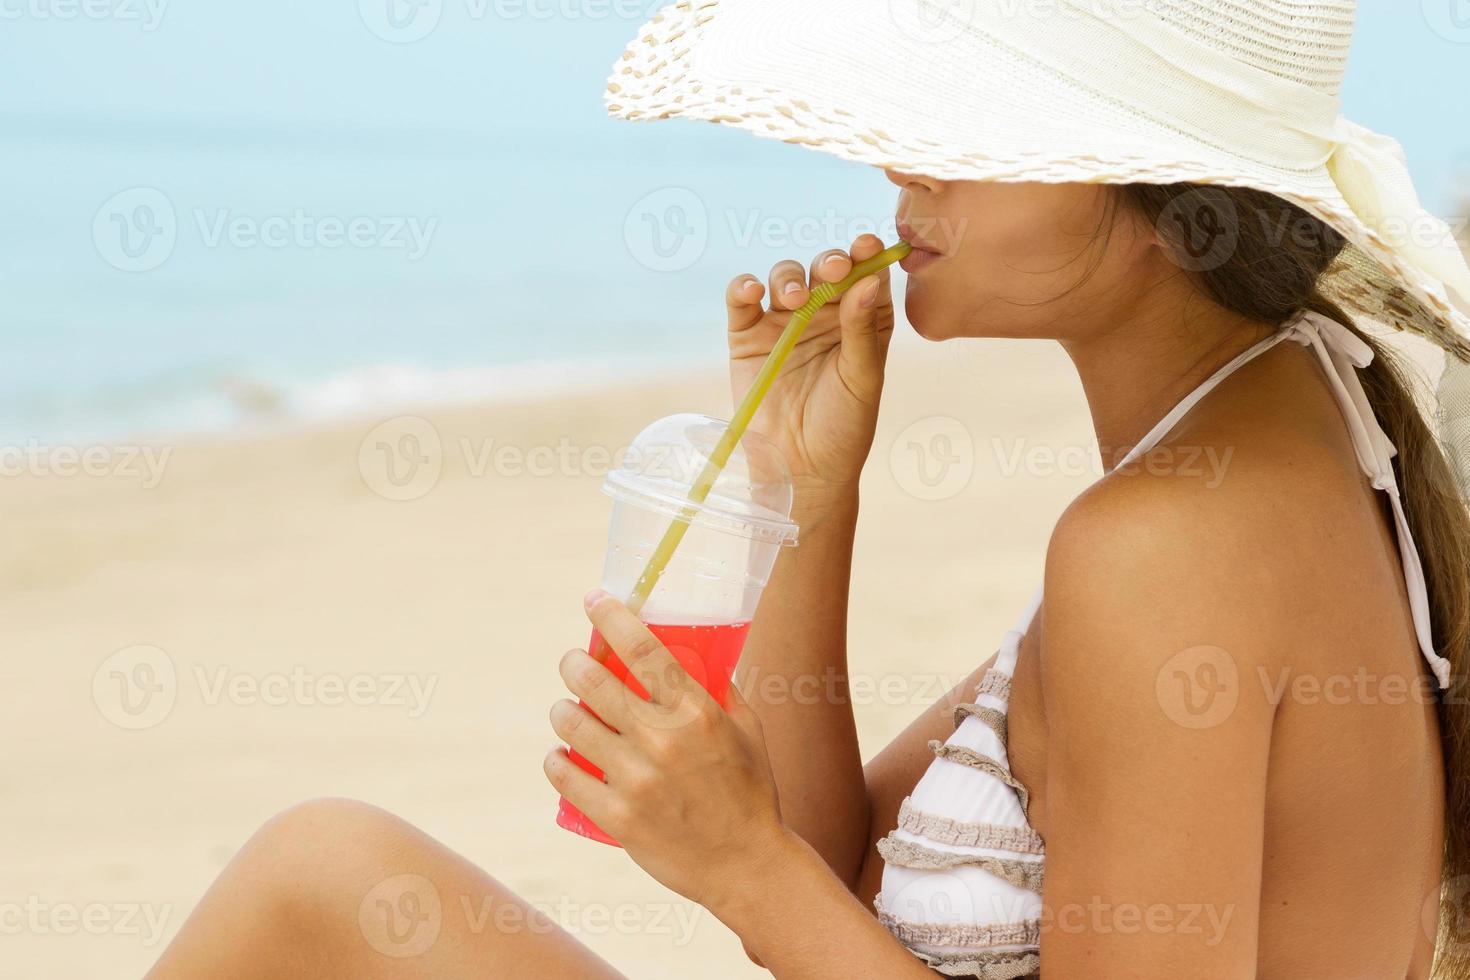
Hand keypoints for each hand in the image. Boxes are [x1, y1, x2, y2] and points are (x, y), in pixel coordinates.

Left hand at [544, 591, 790, 912]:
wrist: (747, 865)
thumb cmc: (751, 792)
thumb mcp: (750, 730)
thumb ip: (722, 688)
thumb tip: (696, 650)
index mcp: (697, 711)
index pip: (642, 648)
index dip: (611, 616)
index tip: (593, 598)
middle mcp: (663, 739)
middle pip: (592, 680)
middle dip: (573, 662)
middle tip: (573, 662)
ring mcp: (636, 779)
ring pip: (570, 723)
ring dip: (563, 710)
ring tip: (567, 711)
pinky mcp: (617, 817)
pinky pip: (564, 773)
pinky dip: (557, 759)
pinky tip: (562, 755)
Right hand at [726, 235, 896, 493]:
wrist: (801, 468)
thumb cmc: (844, 426)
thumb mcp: (862, 378)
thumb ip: (862, 329)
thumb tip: (868, 280)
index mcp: (861, 319)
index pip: (865, 274)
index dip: (865, 254)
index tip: (867, 245)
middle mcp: (824, 314)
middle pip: (824, 269)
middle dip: (828, 262)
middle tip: (832, 269)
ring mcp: (783, 322)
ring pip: (785, 278)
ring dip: (789, 277)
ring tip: (795, 298)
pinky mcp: (747, 336)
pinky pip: (741, 301)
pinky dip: (744, 287)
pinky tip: (754, 291)